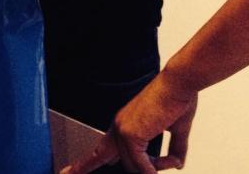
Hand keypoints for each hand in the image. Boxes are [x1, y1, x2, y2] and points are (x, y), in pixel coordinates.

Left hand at [60, 71, 197, 173]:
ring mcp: (123, 130)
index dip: (85, 163)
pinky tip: (169, 163)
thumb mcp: (177, 128)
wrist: (179, 83)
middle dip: (84, 167)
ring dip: (153, 169)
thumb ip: (175, 148)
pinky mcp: (130, 134)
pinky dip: (153, 169)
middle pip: (104, 157)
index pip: (102, 148)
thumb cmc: (178, 97)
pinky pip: (140, 165)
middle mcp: (120, 125)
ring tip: (171, 161)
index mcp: (126, 122)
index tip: (69, 171)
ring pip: (132, 166)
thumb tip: (178, 164)